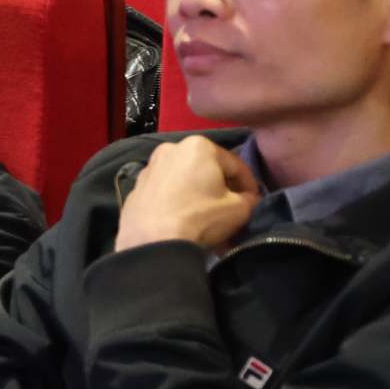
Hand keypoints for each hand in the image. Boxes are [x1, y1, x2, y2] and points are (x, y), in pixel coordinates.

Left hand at [114, 136, 261, 252]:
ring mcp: (149, 168)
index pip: (235, 165)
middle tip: (231, 210)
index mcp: (198, 146)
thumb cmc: (200, 218)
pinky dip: (177, 203)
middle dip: (221, 190)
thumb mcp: (239, 209)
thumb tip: (247, 198)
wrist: (152, 242)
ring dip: (199, 196)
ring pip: (185, 181)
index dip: (249, 185)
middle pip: (207, 170)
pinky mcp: (135, 189)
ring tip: (208, 219)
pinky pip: (165, 193)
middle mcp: (170, 149)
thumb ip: (249, 198)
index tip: (254, 201)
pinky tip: (184, 221)